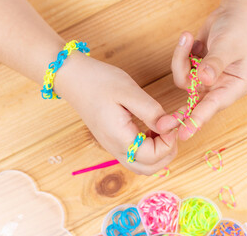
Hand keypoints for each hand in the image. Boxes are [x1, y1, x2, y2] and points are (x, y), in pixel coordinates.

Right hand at [55, 53, 177, 174]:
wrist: (73, 79)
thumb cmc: (99, 82)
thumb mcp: (128, 91)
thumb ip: (151, 111)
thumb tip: (170, 126)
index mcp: (119, 138)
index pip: (152, 157)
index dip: (169, 143)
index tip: (172, 123)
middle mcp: (116, 149)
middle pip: (150, 168)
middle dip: (167, 152)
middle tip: (171, 129)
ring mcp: (114, 148)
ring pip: (143, 166)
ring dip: (160, 153)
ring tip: (162, 129)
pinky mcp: (114, 142)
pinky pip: (136, 156)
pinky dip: (150, 149)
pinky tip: (152, 129)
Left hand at [157, 0, 246, 139]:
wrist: (236, 12)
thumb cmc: (241, 29)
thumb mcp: (229, 46)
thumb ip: (215, 63)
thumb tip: (203, 80)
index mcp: (234, 87)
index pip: (212, 106)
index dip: (197, 121)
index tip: (183, 134)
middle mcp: (220, 87)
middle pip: (195, 105)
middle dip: (179, 113)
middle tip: (162, 125)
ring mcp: (207, 80)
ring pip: (183, 81)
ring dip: (181, 60)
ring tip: (189, 38)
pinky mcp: (196, 70)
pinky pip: (181, 67)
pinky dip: (182, 53)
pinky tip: (191, 38)